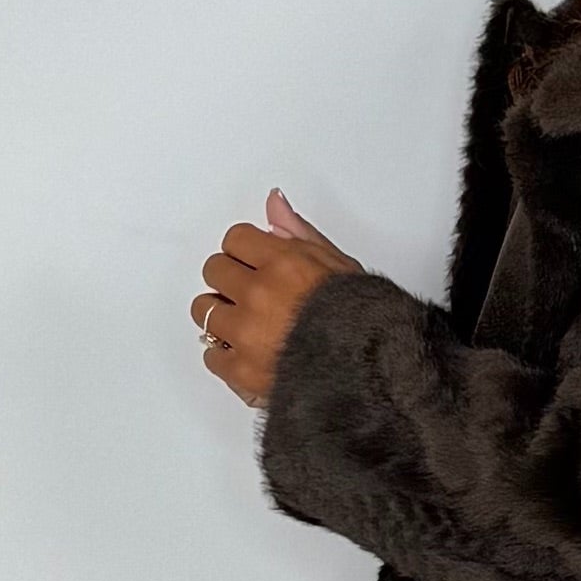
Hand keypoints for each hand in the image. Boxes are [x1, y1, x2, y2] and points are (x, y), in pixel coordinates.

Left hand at [193, 189, 361, 407]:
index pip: (235, 239)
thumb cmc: (365, 324)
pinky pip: (211, 356)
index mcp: (284, 263)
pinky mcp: (242, 371)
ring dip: (222, 315)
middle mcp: (259, 295)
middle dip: (230, 279)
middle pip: (215, 270)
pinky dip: (225, 356)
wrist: (375, 376)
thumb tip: (274, 203)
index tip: (254, 263)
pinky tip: (246, 353)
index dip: (246, 251)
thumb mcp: (340, 266)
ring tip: (247, 325)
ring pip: (205, 310)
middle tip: (251, 293)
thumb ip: (299, 233)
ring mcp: (246, 334)